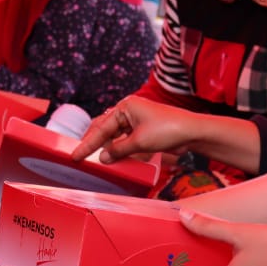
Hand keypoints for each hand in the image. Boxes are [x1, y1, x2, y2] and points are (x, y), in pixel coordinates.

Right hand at [72, 96, 199, 163]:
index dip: (87, 144)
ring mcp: (136, 119)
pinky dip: (118, 148)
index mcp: (125, 107)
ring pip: (114, 134)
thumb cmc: (167, 130)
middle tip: (80, 156)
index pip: (101, 128)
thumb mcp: (139, 142)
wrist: (192, 132)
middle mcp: (128, 110)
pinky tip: (113, 157)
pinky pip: (125, 139)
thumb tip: (103, 158)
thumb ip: (118, 150)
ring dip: (106, 146)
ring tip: (95, 158)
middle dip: (93, 142)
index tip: (75, 155)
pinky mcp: (143, 129)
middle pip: (105, 128)